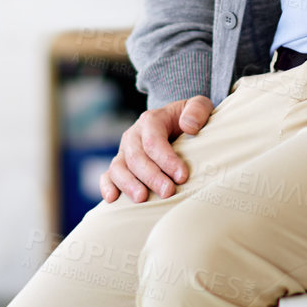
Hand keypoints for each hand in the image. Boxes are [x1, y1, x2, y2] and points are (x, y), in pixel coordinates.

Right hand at [99, 95, 213, 203]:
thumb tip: (188, 126)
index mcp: (151, 120)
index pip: (153, 141)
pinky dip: (107, 187)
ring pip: (118, 168)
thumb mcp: (199, 107)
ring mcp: (124, 151)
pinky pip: (107, 176)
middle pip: (136, 157)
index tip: (182, 176)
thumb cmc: (190, 119)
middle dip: (152, 176)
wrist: (177, 123)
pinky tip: (113, 199)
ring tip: (143, 199)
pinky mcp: (119, 165)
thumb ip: (197, 110)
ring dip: (129, 184)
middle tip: (168, 192)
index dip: (166, 160)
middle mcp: (133, 135)